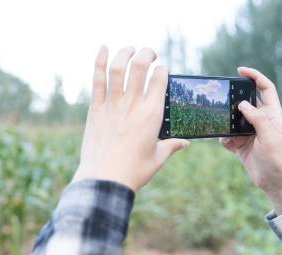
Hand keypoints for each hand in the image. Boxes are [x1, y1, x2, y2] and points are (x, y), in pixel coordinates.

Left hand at [73, 46, 188, 190]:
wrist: (104, 180)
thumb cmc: (133, 171)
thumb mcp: (157, 159)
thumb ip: (172, 147)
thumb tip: (185, 143)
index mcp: (152, 115)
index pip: (160, 80)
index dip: (162, 69)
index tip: (162, 68)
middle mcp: (133, 105)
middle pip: (140, 67)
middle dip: (147, 54)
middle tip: (149, 53)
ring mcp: (112, 105)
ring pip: (118, 68)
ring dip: (125, 52)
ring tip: (130, 48)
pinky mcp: (96, 109)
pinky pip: (97, 79)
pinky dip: (99, 61)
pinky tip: (103, 47)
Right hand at [220, 67, 281, 213]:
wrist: (274, 182)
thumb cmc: (278, 159)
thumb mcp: (270, 136)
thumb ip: (257, 118)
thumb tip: (243, 104)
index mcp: (272, 115)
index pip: (265, 89)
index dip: (255, 77)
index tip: (240, 71)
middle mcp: (261, 121)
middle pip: (246, 102)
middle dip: (234, 100)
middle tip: (223, 100)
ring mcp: (250, 132)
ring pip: (233, 119)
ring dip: (226, 123)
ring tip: (224, 128)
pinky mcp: (241, 144)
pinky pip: (227, 135)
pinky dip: (224, 139)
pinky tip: (228, 145)